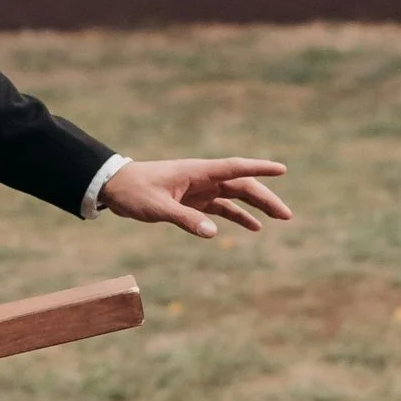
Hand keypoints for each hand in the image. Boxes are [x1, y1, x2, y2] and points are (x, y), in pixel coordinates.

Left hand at [98, 155, 292, 241]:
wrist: (114, 187)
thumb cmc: (134, 191)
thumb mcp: (157, 207)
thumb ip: (185, 219)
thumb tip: (213, 232)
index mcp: (198, 171)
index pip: (235, 168)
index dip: (259, 169)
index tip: (281, 170)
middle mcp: (203, 178)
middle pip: (242, 185)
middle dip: (265, 198)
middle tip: (286, 215)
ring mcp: (200, 189)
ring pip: (235, 196)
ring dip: (256, 207)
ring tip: (279, 218)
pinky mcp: (193, 201)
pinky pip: (221, 207)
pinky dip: (237, 216)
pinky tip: (253, 226)